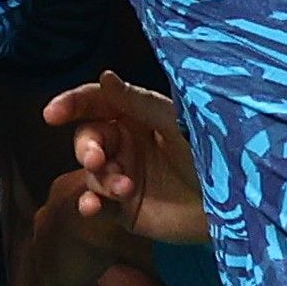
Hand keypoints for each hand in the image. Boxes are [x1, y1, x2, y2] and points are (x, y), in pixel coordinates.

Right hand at [46, 72, 206, 245]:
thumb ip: (138, 102)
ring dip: (100, 178)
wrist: (234, 202)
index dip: (72, 104)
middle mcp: (126, 143)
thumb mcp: (176, 122)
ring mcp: (123, 176)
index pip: (95, 103)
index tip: (52, 114)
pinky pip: (96, 203)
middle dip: (86, 146)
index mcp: (136, 115)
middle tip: (96, 158)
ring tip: (124, 188)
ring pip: (91, 172)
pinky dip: (89, 204)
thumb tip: (104, 76)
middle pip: (88, 138)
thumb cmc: (214, 152)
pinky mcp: (124, 209)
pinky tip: (92, 208)